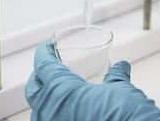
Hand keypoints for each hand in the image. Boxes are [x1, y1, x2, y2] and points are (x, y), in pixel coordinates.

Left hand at [25, 41, 159, 120]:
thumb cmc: (126, 115)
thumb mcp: (121, 90)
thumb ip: (116, 76)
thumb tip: (121, 66)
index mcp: (61, 91)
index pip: (43, 65)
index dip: (43, 52)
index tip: (47, 46)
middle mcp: (50, 110)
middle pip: (33, 88)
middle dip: (39, 75)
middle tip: (50, 66)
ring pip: (39, 109)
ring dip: (45, 97)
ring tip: (59, 90)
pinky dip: (54, 114)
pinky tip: (68, 111)